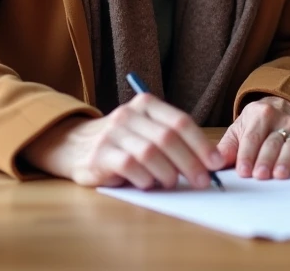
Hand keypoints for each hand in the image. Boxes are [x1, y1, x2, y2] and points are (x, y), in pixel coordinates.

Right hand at [21, 93, 223, 188]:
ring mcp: (113, 132)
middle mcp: (129, 114)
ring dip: (168, 172)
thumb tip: (207, 163)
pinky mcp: (100, 153)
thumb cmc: (121, 141)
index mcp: (147, 104)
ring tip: (172, 183)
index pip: (181, 121)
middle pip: (168, 138)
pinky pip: (130, 166)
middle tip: (203, 181)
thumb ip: (172, 140)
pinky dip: (145, 178)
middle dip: (191, 162)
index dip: (201, 144)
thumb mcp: (145, 130)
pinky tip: (148, 184)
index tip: (216, 163)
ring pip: (150, 152)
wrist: (73, 145)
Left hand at [216, 96, 289, 179]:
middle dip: (265, 159)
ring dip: (286, 161)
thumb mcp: (240, 128)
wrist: (283, 105)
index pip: (252, 137)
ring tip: (279, 175)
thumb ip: (228, 146)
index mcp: (260, 115)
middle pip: (272, 143)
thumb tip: (214, 163)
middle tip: (259, 176)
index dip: (246, 155)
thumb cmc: (257, 123)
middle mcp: (281, 120)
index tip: (242, 171)